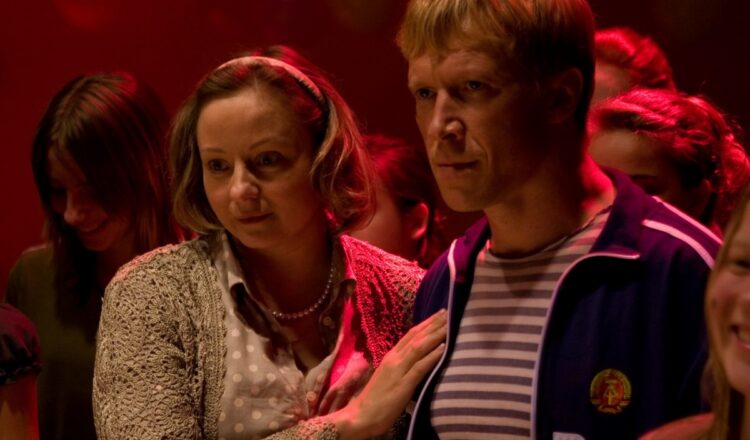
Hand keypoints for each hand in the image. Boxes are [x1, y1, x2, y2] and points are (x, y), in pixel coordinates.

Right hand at [330, 309, 446, 438]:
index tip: (439, 315)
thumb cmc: (376, 399)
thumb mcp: (389, 377)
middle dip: (433, 324)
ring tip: (448, 324)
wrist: (361, 415)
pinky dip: (431, 356)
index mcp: (391, 357)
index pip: (410, 335)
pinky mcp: (403, 385)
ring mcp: (398, 371)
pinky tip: (442, 348)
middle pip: (416, 337)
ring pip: (419, 347)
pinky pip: (419, 367)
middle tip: (447, 311)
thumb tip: (416, 361)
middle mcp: (394, 359)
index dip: (425, 324)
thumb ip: (402, 367)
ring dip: (435, 335)